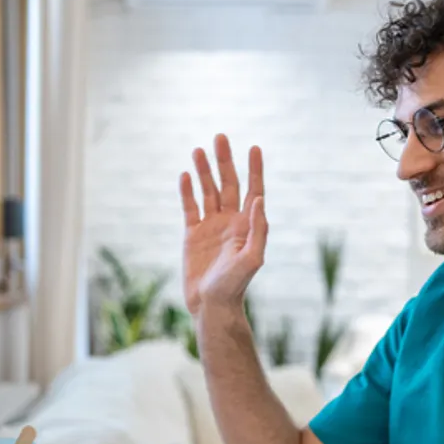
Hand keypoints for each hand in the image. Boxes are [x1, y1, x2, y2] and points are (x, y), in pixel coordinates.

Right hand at [179, 134, 265, 315]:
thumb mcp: (252, 259)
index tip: (255, 148)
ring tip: (198, 150)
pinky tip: (184, 175)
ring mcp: (211, 227)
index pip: (253, 190)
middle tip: (220, 137)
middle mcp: (230, 222)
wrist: (212, 306)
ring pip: (208, 191)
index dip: (254, 169)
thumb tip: (259, 198)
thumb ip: (258, 229)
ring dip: (204, 171)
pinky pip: (190, 207)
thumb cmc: (235, 286)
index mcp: (247, 225)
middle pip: (229, 184)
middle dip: (225, 161)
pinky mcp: (193, 235)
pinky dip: (187, 191)